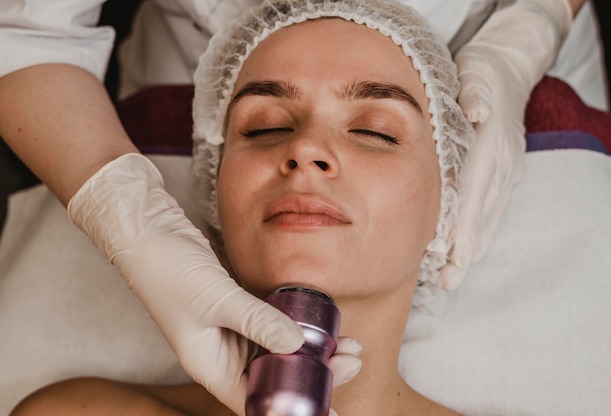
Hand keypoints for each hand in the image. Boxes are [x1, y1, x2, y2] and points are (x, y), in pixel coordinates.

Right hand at [67, 154, 359, 414]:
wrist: (149, 231)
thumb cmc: (168, 270)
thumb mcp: (216, 299)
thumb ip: (258, 321)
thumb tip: (298, 344)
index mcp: (210, 366)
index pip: (257, 401)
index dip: (294, 410)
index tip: (331, 410)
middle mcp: (222, 354)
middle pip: (274, 378)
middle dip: (315, 374)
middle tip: (353, 360)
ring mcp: (231, 330)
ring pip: (278, 352)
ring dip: (311, 350)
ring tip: (349, 344)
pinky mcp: (238, 308)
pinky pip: (273, 325)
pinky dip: (296, 327)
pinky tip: (321, 324)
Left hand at [440, 0, 571, 289]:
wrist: (507, 69)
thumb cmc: (480, 74)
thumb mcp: (474, 75)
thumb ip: (474, 93)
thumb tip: (476, 109)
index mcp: (490, 146)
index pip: (475, 194)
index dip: (464, 228)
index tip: (453, 258)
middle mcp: (501, 164)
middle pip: (482, 215)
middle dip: (465, 251)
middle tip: (448, 282)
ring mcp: (505, 170)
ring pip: (488, 217)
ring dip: (472, 247)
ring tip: (453, 276)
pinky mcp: (503, 172)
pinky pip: (492, 208)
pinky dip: (479, 231)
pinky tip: (469, 250)